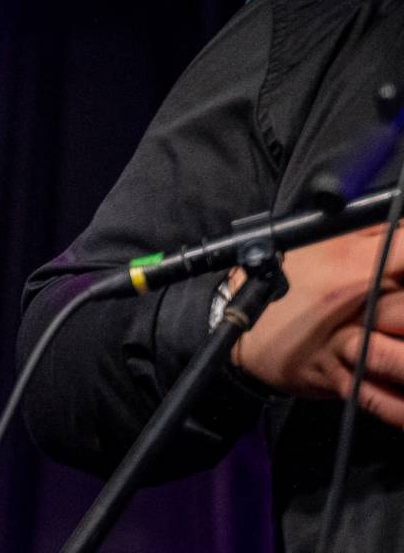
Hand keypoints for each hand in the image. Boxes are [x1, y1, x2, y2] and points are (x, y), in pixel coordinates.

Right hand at [233, 223, 403, 426]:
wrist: (241, 322)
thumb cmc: (289, 278)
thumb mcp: (325, 239)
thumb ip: (375, 230)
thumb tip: (403, 219)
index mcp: (357, 264)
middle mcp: (358, 305)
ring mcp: (349, 344)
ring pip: (399, 359)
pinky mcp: (340, 377)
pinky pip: (376, 397)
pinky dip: (399, 408)